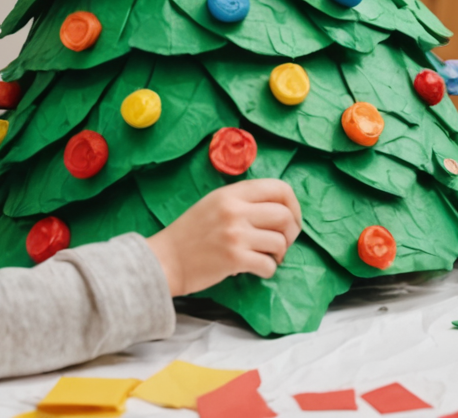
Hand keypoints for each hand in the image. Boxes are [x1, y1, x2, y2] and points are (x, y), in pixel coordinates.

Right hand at [146, 179, 301, 295]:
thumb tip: (280, 208)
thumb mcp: (215, 204)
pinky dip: (268, 270)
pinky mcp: (234, 259)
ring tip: (269, 257)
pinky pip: (268, 264)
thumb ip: (244, 201)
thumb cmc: (190, 234)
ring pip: (280, 241)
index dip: (293, 205)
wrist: (163, 261)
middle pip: (284, 215)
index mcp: (232, 193)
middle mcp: (235, 210)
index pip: (279, 188)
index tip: (291, 219)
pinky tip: (258, 269)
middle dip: (291, 232)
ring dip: (280, 253)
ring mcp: (235, 235)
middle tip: (283, 243)